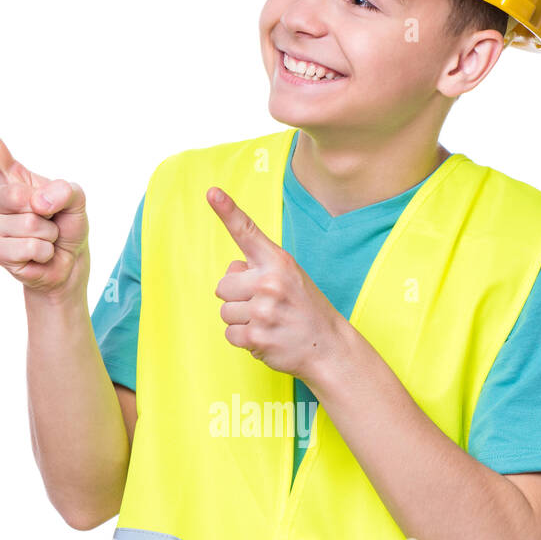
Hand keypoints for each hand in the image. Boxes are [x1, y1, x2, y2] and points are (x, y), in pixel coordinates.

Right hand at [0, 110, 89, 297]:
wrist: (68, 261)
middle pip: (18, 196)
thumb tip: (37, 202)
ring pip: (29, 225)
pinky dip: (45, 252)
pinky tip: (39, 254)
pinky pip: (29, 247)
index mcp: (10, 177)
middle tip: (48, 220)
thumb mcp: (76, 199)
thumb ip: (65, 191)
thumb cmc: (66, 224)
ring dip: (49, 234)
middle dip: (46, 211)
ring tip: (44, 238)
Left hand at [209, 187, 342, 379]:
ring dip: (240, 319)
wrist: (329, 347)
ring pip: (224, 311)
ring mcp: (263, 310)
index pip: (247, 232)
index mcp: (278, 262)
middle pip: (223, 284)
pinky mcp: (256, 336)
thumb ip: (259, 268)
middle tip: (264, 306)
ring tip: (268, 322)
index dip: (227, 211)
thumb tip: (231, 270)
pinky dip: (243, 338)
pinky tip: (265, 337)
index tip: (212, 192)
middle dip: (236, 297)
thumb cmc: (304, 309)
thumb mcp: (289, 278)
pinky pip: (229, 333)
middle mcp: (270, 282)